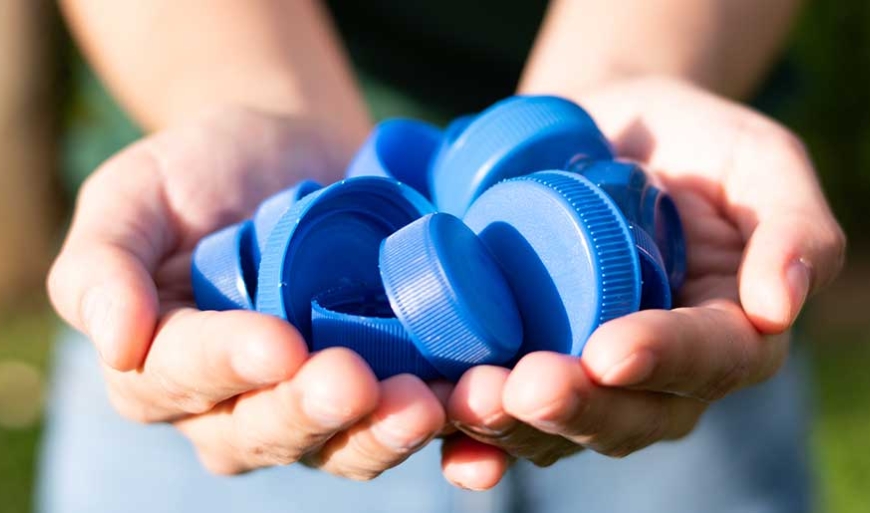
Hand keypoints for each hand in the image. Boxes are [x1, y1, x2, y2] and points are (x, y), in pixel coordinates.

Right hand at [47, 107, 446, 477]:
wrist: (290, 150)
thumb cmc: (201, 171)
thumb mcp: (134, 195)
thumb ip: (104, 265)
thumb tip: (114, 344)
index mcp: (165, 366)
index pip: (184, 379)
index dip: (228, 366)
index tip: (277, 343)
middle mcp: (238, 404)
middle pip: (268, 431)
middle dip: (312, 411)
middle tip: (356, 381)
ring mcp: (316, 401)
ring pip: (343, 444)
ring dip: (385, 432)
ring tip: (426, 402)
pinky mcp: (382, 384)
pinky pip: (408, 422)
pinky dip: (449, 434)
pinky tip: (475, 417)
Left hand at [440, 76, 845, 489]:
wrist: (605, 129)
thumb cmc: (690, 140)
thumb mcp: (757, 160)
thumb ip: (791, 224)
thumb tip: (781, 305)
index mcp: (725, 333)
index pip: (707, 362)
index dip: (662, 361)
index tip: (610, 350)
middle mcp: (658, 374)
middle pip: (628, 416)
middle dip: (577, 408)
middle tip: (527, 386)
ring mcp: (588, 374)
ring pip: (559, 429)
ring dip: (514, 425)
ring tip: (470, 397)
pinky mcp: (529, 361)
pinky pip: (506, 415)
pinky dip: (473, 433)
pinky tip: (440, 419)